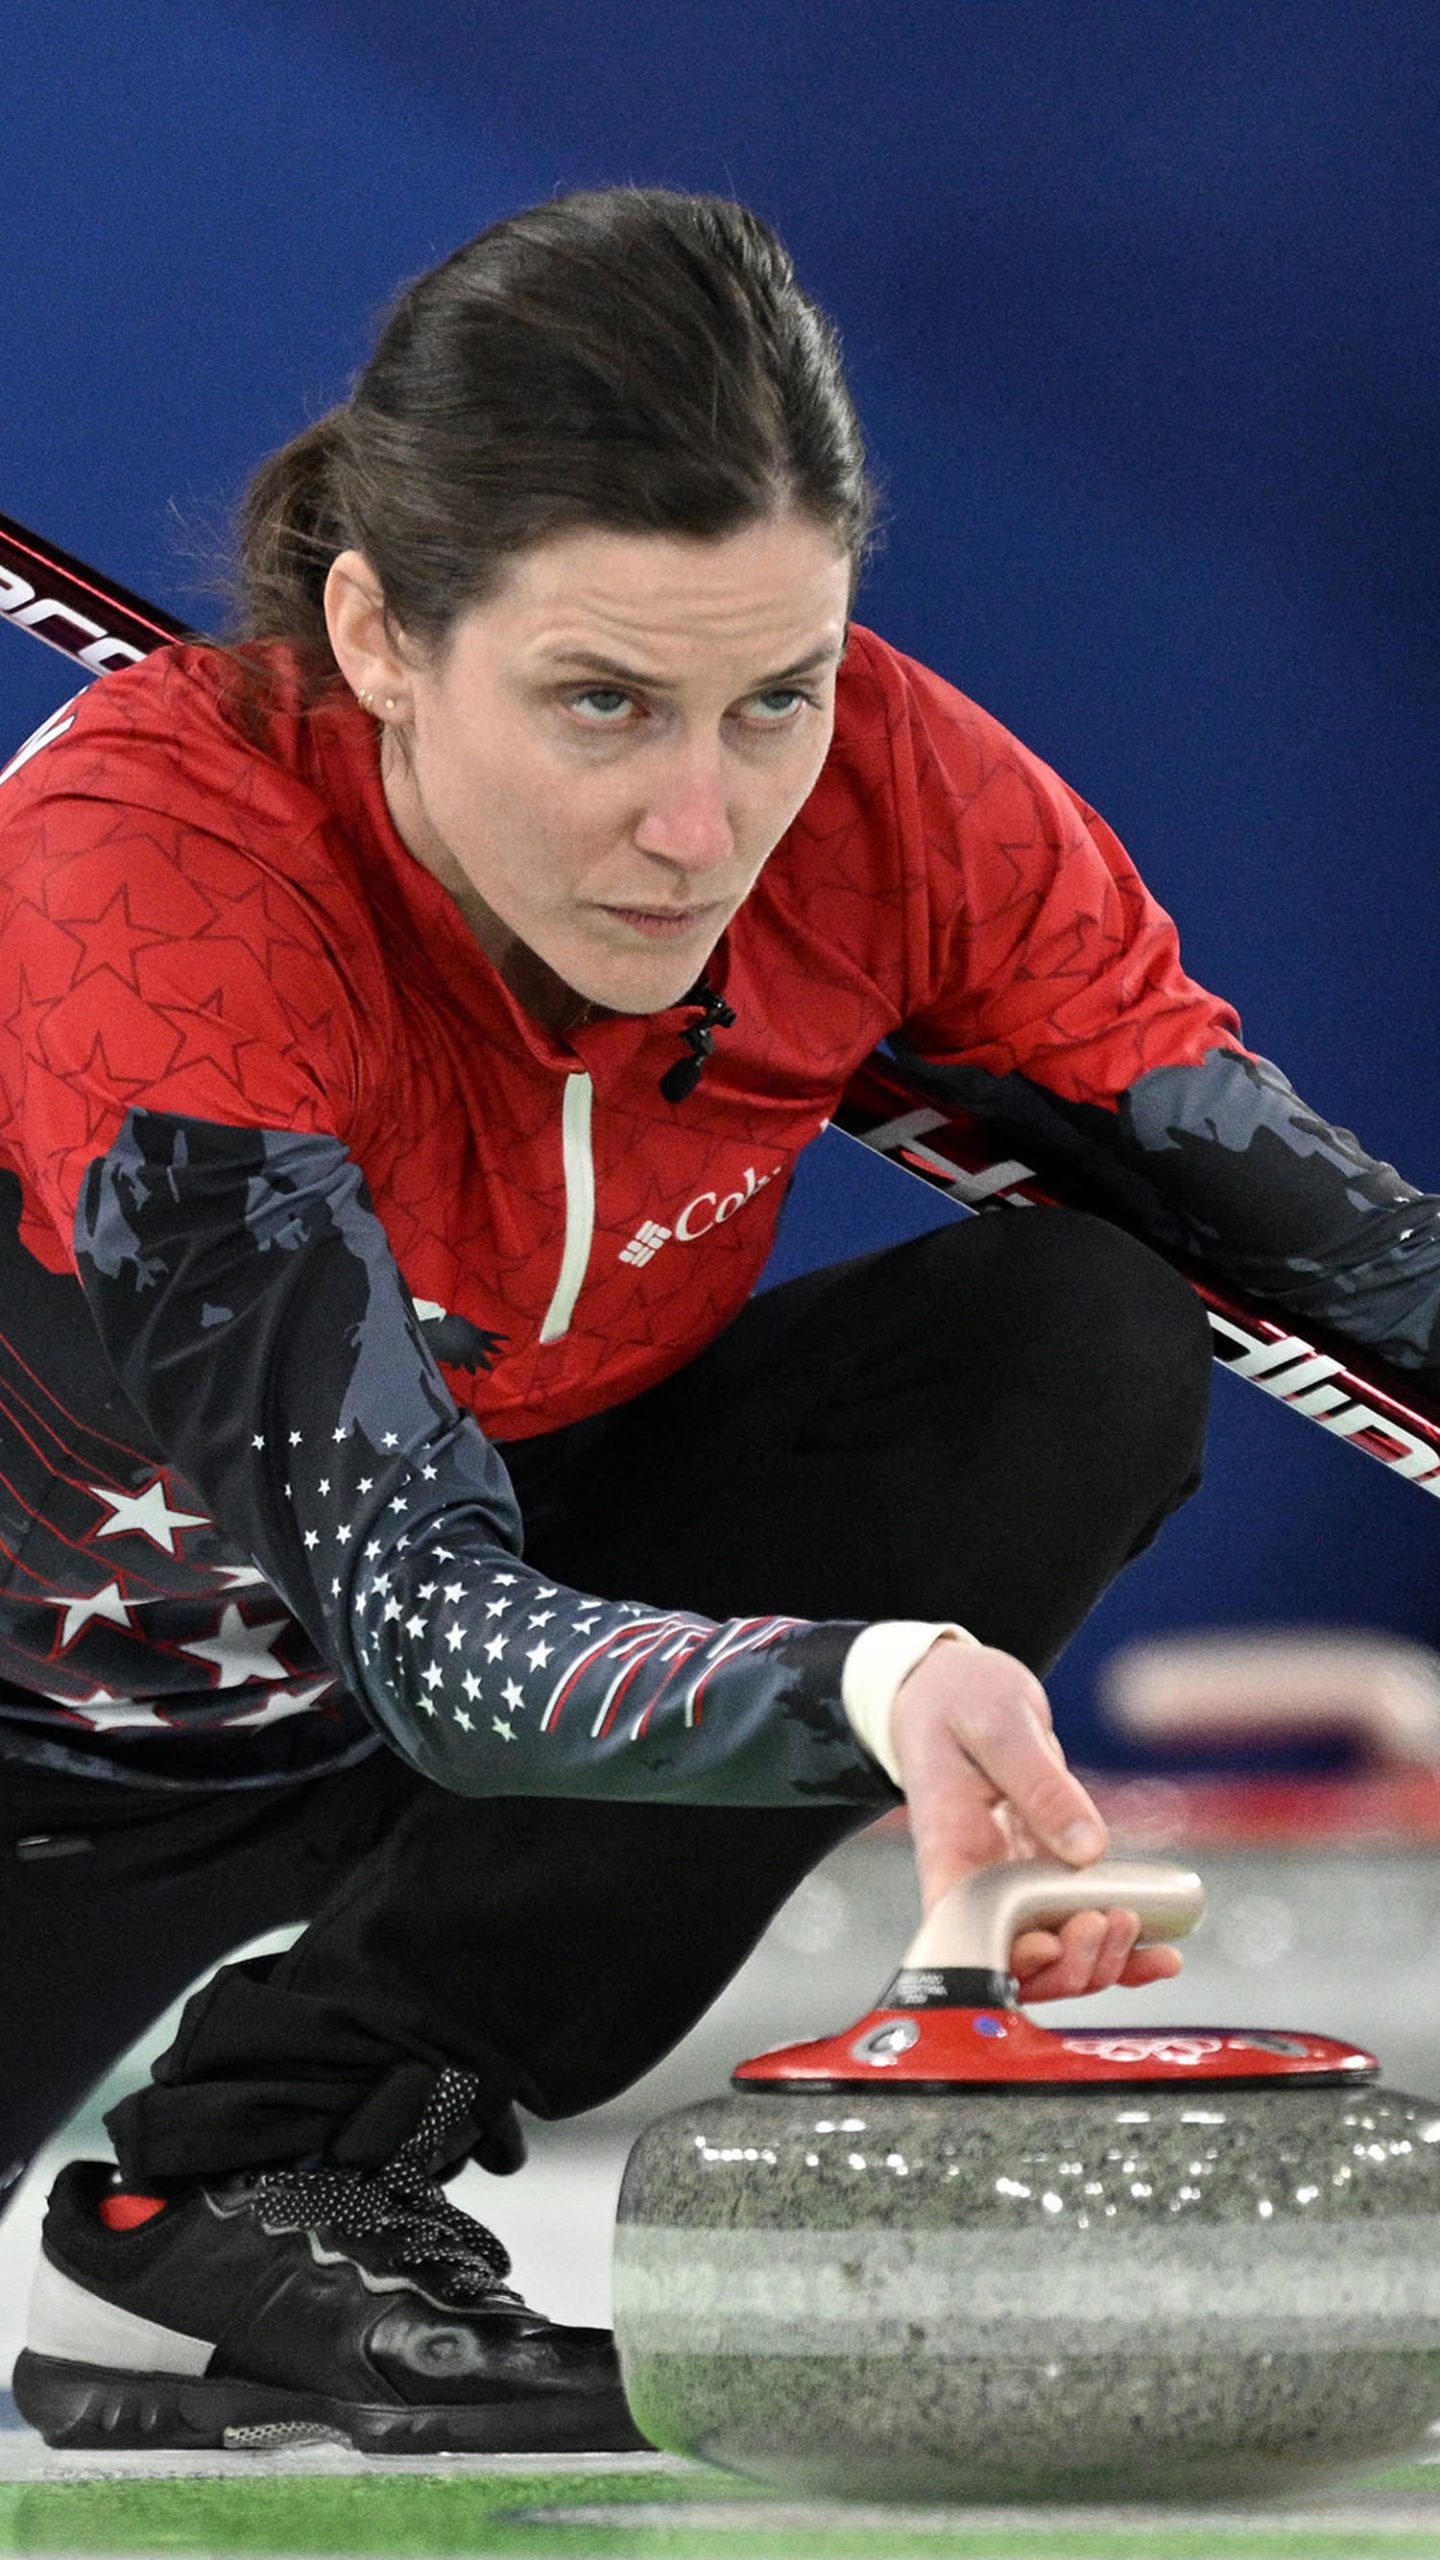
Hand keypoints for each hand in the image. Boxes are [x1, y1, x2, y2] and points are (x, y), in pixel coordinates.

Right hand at [888, 1638, 1185, 2003]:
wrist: (951, 1688)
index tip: (1054, 1944)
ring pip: (1054, 1958)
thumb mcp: (999, 1726)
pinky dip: (1123, 1953)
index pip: (967, 1935)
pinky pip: (1078, 1929)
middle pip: (1017, 1963)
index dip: (1010, 1960)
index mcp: (949, 1849)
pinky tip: (1163, 1955)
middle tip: (1113, 1919)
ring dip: (1101, 1963)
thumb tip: (1089, 1849)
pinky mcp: (1043, 1874)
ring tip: (1138, 1925)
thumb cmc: (958, 1700)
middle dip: (1071, 1965)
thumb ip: (1041, 1785)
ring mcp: (1011, 1883)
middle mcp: (977, 1881)